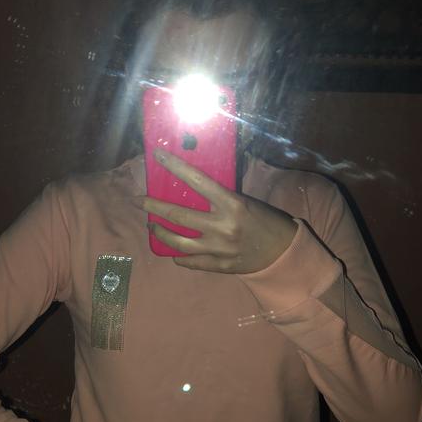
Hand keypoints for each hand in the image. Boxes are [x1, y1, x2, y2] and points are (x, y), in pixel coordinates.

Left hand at [134, 149, 297, 272]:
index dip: (175, 166)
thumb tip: (193, 186)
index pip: (197, 180)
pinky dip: (178, 256)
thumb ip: (220, 198)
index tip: (158, 156)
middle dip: (153, 206)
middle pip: (178, 215)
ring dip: (160, 233)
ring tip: (152, 226)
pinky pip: (189, 261)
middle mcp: (222, 226)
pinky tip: (174, 251)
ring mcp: (219, 249)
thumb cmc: (265, 221)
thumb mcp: (246, 202)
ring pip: (177, 242)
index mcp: (232, 203)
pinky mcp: (218, 266)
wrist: (282, 253)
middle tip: (139, 201)